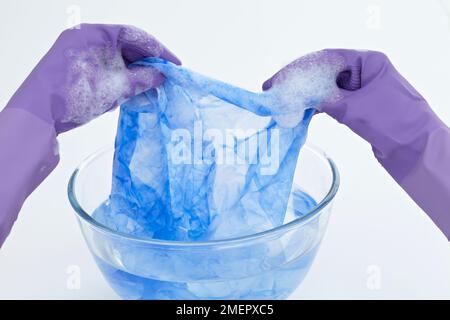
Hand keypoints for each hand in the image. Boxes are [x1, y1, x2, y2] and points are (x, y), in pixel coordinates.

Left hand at [5, 23, 180, 132]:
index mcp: (94, 34)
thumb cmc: (76, 95)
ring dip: (136, 73)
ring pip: (117, 60)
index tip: (174, 64)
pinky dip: (122, 79)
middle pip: (126, 47)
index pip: (134, 35)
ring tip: (154, 87)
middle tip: (167, 77)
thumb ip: (143, 79)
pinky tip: (135, 92)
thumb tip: (162, 75)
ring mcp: (81, 54)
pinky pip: (106, 69)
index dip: (158, 50)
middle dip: (148, 63)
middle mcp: (87, 39)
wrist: (38, 116)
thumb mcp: (116, 87)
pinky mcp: (78, 70)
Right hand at [264, 49, 449, 238]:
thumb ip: (327, 100)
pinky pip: (333, 102)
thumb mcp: (356, 109)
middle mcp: (364, 72)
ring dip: (305, 95)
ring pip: (326, 88)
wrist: (417, 150)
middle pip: (324, 72)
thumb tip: (299, 96)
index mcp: (368, 62)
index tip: (278, 80)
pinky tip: (300, 112)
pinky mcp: (359, 106)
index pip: (327, 59)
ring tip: (282, 103)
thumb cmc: (395, 123)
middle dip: (298, 82)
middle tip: (273, 91)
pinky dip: (316, 106)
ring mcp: (361, 89)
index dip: (299, 68)